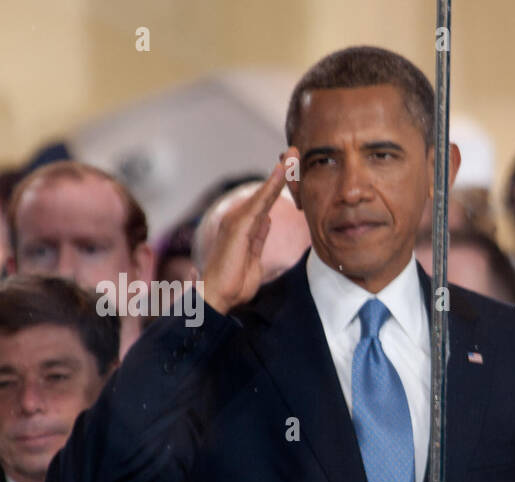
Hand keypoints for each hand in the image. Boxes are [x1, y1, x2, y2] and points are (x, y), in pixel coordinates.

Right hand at [200, 163, 287, 313]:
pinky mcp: (238, 226)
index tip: (292, 169)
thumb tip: (266, 219)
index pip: (265, 202)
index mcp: (244, 227)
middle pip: (265, 192)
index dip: (278, 185)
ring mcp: (237, 221)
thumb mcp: (254, 257)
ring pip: (263, 193)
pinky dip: (271, 186)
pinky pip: (260, 202)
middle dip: (281, 173)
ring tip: (292, 155)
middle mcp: (239, 219)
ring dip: (279, 174)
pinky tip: (282, 173)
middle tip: (295, 152)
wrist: (219, 295)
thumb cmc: (235, 282)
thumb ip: (258, 237)